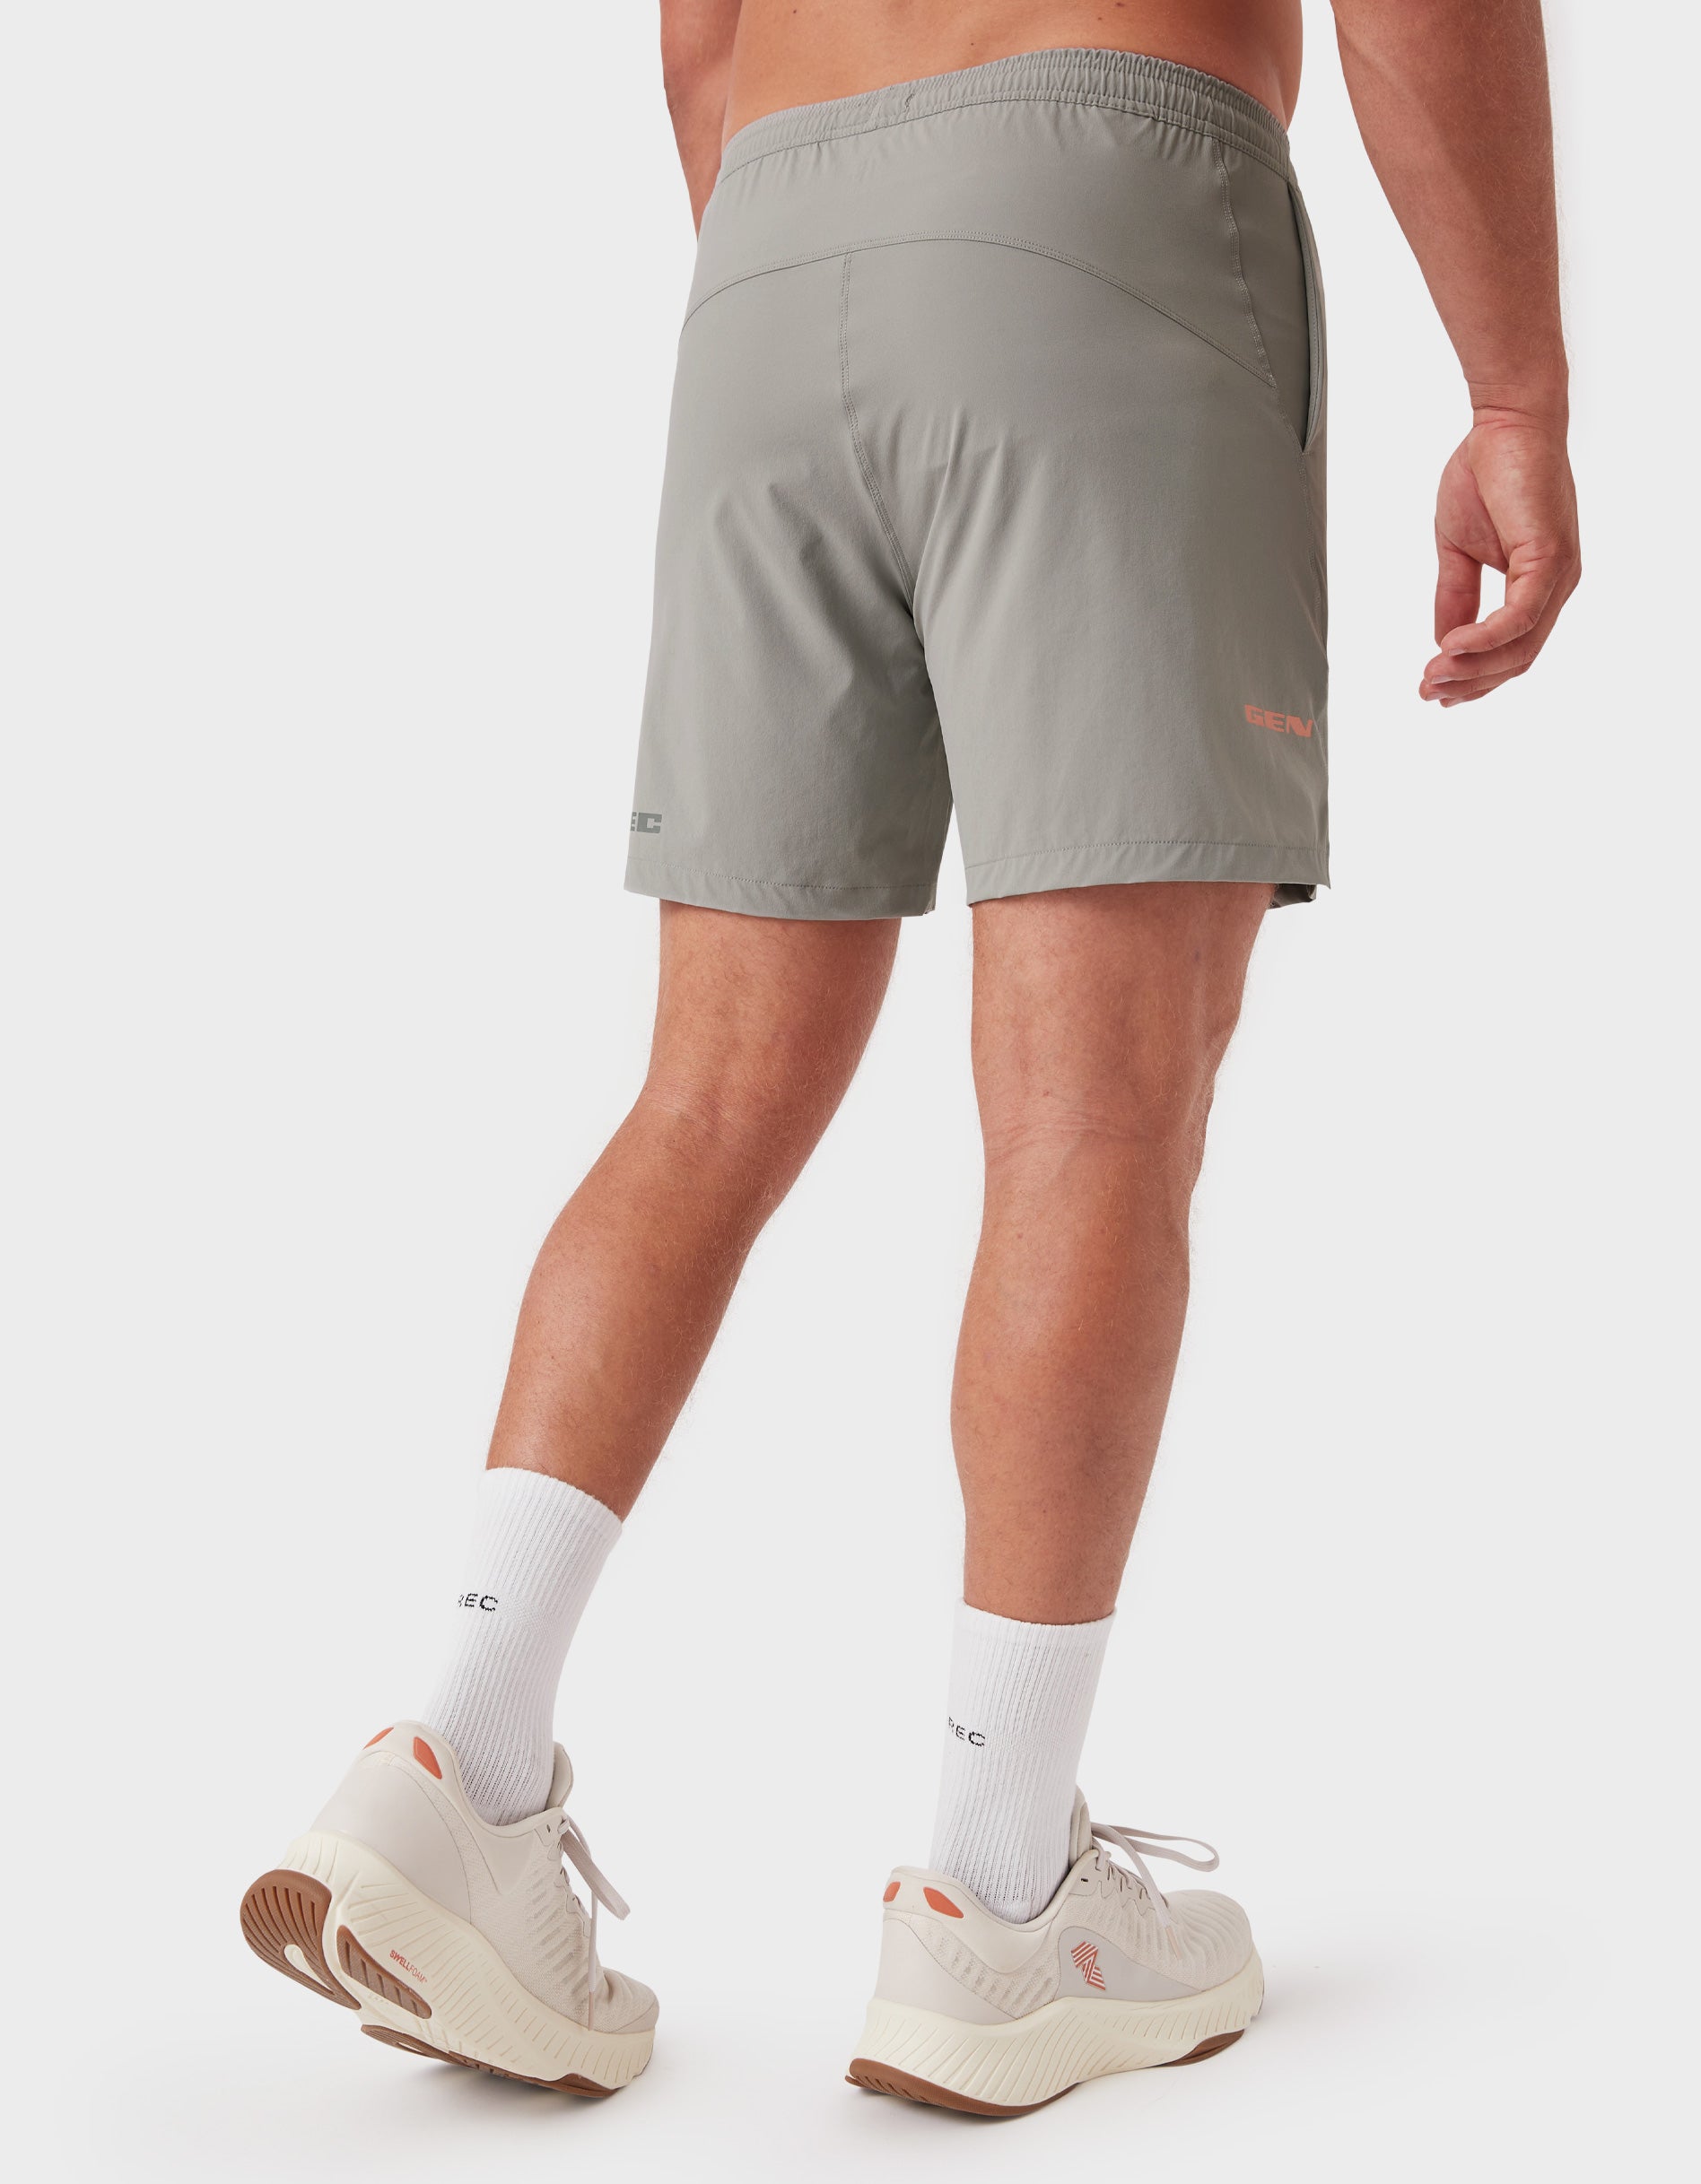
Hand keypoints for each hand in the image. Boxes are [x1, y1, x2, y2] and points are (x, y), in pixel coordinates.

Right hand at [1420, 414, 1579, 705]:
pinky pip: (1519, 617)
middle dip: (1469, 683)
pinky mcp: (1551, 559)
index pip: (1511, 650)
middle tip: (1427, 690)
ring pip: (1520, 647)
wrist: (1505, 423)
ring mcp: (1557, 575)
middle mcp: (1555, 586)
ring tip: (1434, 675)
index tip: (1433, 688)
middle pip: (1517, 659)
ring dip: (1472, 669)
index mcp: (1537, 585)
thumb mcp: (1458, 550)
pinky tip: (1451, 647)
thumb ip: (1454, 596)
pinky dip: (1484, 639)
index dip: (1472, 677)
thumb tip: (1443, 640)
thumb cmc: (1487, 472)